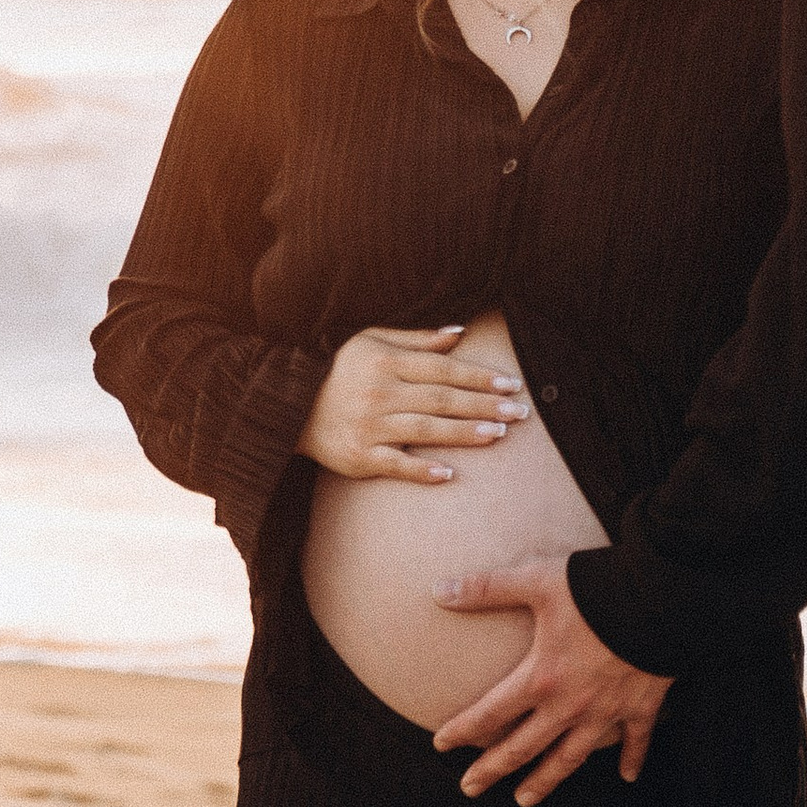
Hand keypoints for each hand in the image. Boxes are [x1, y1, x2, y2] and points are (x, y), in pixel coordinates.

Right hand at [295, 325, 530, 480]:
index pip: (442, 369)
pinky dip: (422, 470)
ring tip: (498, 434)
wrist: (286, 404)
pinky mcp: (358, 457)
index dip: (479, 376)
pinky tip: (450, 474)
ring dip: (464, 433)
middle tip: (520, 412)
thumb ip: (416, 339)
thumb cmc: (338, 369)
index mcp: (384, 363)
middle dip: (484, 405)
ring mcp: (368, 426)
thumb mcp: (370, 341)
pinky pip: (395, 465)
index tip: (511, 383)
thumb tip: (459, 332)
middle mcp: (379, 393)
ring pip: (425, 430)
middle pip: (441, 399)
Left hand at [429, 556, 671, 804]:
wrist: (661, 597)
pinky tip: (627, 777)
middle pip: (523, 748)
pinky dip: (631, 759)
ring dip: (545, 780)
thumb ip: (487, 588)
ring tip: (524, 799)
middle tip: (470, 788)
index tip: (441, 743)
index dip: (462, 730)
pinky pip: (635, 740)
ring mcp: (608, 711)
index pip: (490, 714)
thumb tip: (438, 590)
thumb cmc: (597, 588)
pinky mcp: (642, 706)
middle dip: (493, 770)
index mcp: (541, 678)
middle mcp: (570, 705)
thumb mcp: (537, 581)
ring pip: (570, 758)